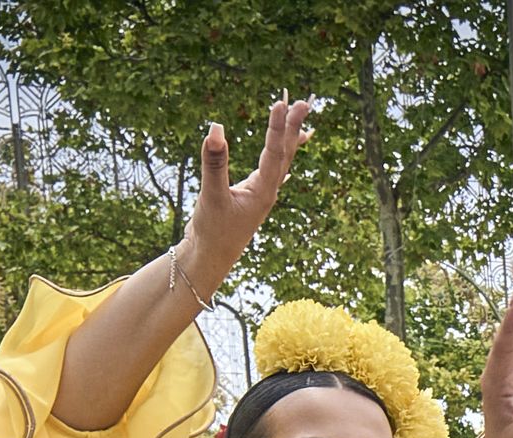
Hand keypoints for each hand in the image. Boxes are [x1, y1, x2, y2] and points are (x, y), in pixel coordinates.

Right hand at [183, 91, 312, 274]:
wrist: (209, 258)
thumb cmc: (212, 231)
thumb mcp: (211, 195)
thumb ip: (214, 163)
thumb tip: (216, 128)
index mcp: (262, 191)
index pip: (274, 153)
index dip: (278, 127)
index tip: (280, 103)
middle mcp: (267, 191)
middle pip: (285, 154)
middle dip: (293, 127)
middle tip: (303, 103)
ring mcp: (261, 194)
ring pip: (281, 162)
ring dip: (290, 140)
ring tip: (303, 122)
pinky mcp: (251, 197)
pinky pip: (271, 172)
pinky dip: (280, 159)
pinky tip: (286, 159)